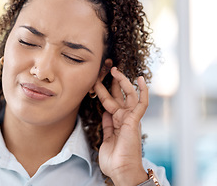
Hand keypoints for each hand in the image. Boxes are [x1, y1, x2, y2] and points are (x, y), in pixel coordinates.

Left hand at [95, 66, 147, 185]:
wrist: (121, 170)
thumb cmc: (113, 159)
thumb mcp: (105, 138)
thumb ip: (106, 125)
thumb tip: (104, 114)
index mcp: (116, 121)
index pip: (109, 101)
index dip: (102, 90)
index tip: (96, 79)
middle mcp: (124, 117)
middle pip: (118, 94)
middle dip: (112, 81)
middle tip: (106, 68)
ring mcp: (130, 118)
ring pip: (128, 95)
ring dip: (122, 82)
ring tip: (115, 69)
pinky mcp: (134, 120)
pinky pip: (141, 103)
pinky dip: (142, 91)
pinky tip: (141, 79)